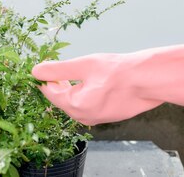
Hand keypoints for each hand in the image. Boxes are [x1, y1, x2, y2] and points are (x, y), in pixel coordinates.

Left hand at [32, 43, 183, 125]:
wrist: (148, 81)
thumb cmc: (118, 70)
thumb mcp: (84, 65)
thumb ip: (58, 69)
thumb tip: (35, 71)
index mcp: (75, 105)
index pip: (49, 92)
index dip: (44, 77)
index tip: (43, 65)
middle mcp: (83, 117)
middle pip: (60, 100)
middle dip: (57, 84)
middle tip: (55, 67)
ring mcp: (95, 119)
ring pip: (74, 104)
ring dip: (70, 89)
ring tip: (72, 73)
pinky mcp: (106, 116)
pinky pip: (87, 106)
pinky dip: (83, 94)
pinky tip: (90, 81)